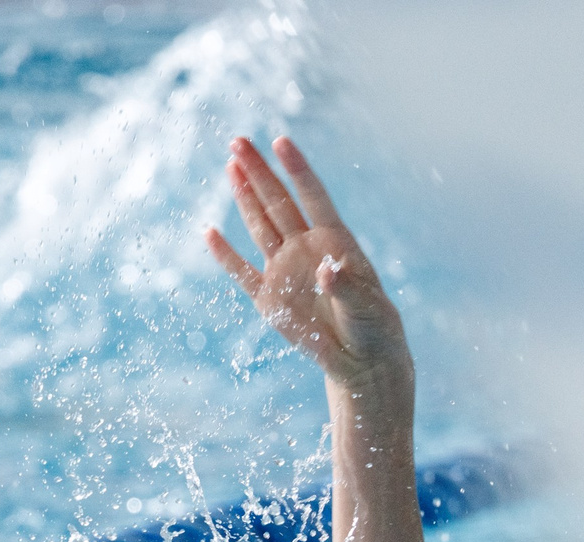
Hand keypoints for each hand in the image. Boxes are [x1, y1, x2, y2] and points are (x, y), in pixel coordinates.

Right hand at [207, 137, 408, 387]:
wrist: (361, 360)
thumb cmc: (373, 326)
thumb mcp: (367, 307)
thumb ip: (346, 287)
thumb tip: (326, 270)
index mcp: (334, 241)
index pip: (312, 197)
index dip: (297, 169)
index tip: (281, 141)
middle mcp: (306, 248)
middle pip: (278, 203)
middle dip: (259, 172)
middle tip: (238, 141)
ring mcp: (285, 271)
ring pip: (260, 226)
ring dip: (245, 197)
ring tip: (231, 165)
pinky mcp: (269, 299)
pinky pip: (242, 273)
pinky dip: (225, 255)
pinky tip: (210, 232)